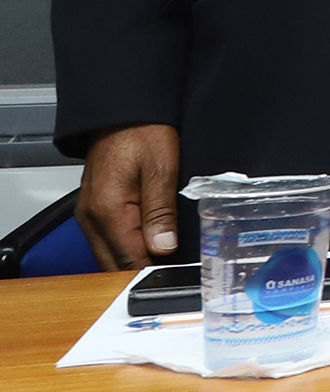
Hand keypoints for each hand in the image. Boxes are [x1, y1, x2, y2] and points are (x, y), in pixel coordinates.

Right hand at [78, 123, 180, 270]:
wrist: (122, 113)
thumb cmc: (142, 133)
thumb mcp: (161, 169)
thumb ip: (160, 212)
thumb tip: (163, 248)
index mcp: (108, 211)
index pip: (128, 260)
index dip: (154, 273)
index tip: (177, 278)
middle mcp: (92, 219)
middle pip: (115, 265)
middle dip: (143, 272)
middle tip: (176, 274)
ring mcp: (90, 217)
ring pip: (110, 257)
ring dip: (135, 262)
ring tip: (168, 263)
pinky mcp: (95, 212)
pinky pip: (109, 242)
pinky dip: (127, 250)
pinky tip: (149, 249)